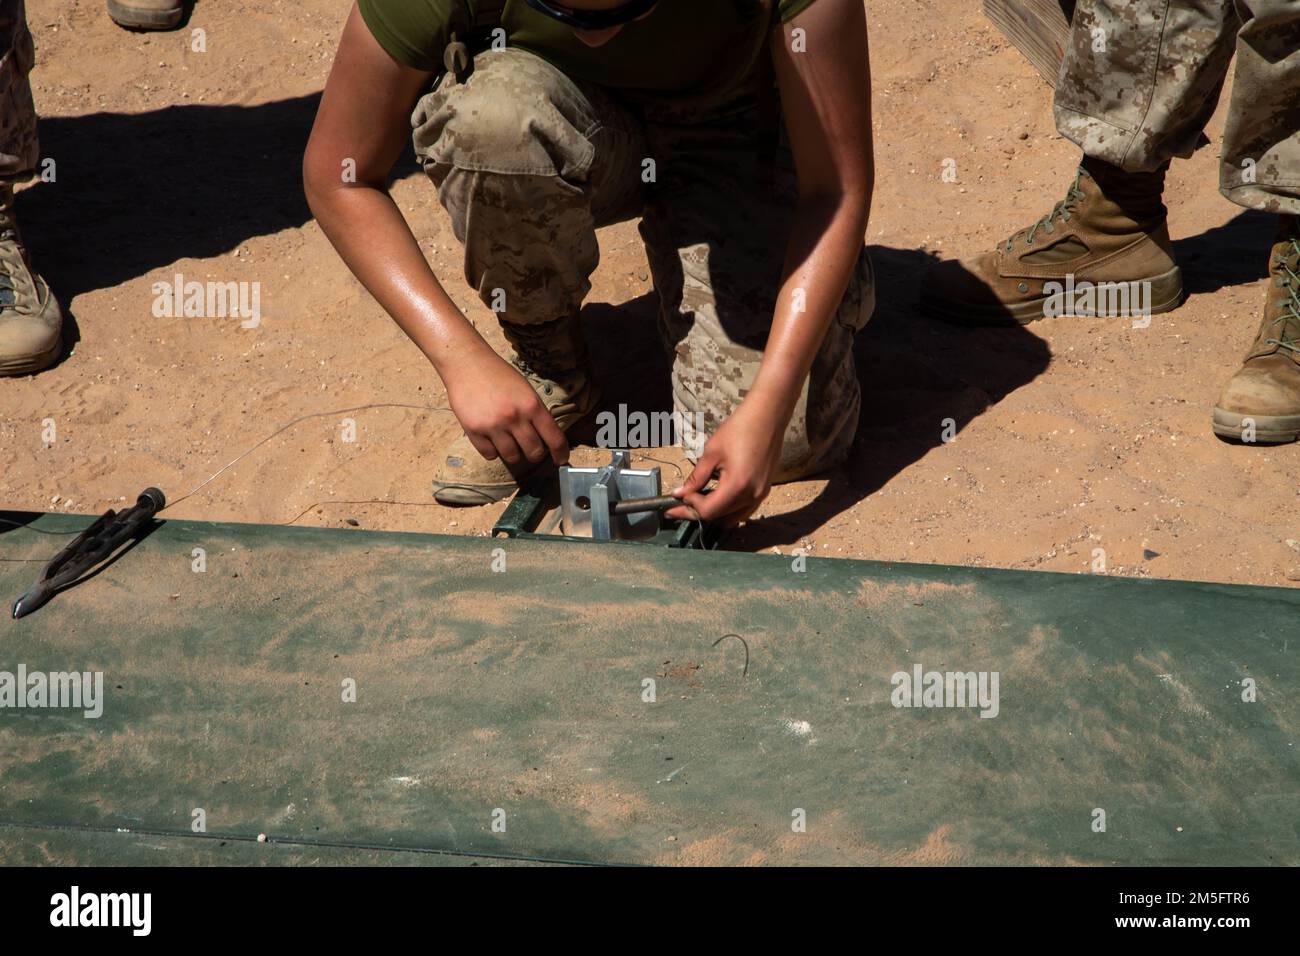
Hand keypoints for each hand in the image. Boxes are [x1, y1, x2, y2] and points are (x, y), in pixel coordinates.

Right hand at [443, 350, 568, 466]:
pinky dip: (492, 451)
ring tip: (508, 441)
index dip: (561, 453)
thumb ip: (535, 413)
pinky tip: (491, 439)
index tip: (560, 460)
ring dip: (513, 453)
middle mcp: (515, 417)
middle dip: (534, 454)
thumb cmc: (498, 374)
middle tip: (530, 448)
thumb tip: (545, 438)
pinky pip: (490, 454)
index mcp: (532, 405)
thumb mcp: (525, 390)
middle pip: (534, 452)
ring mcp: (493, 425)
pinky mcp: (474, 430)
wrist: (466, 363)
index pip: (554, 438)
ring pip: (512, 457)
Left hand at [666, 400, 786, 527]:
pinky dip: (728, 510)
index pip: (708, 510)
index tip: (677, 498)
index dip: (689, 507)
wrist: (767, 416)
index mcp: (737, 486)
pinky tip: (716, 498)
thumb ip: (695, 478)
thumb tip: (679, 494)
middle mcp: (752, 496)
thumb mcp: (711, 453)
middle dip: (698, 512)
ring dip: (714, 513)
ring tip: (697, 501)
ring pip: (732, 518)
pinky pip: (744, 511)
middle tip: (680, 503)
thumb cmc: (739, 429)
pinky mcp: (764, 490)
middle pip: (719, 517)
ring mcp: (761, 495)